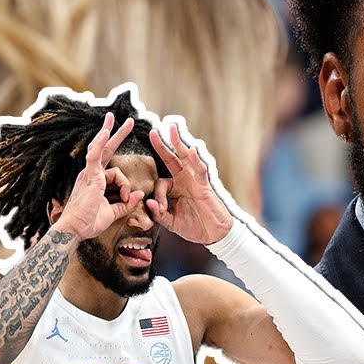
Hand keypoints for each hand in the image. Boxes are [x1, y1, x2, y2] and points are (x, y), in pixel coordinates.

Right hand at [54, 112, 143, 239]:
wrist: (75, 230)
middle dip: (117, 135)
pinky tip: (106, 131)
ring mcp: (89, 174)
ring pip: (105, 152)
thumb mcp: (113, 212)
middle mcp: (91, 174)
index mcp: (96, 182)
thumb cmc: (89, 222)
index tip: (128, 196)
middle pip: (106, 150)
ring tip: (124, 121)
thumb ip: (127, 203)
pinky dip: (100, 143)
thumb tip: (140, 193)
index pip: (112, 170)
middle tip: (128, 121)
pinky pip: (95, 156)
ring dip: (114, 135)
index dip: (124, 179)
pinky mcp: (89, 176)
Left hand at [146, 122, 233, 243]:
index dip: (157, 194)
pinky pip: (199, 170)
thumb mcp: (171, 222)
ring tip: (171, 129)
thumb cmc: (195, 227)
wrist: (214, 235)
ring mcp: (195, 181)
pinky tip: (189, 150)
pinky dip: (195, 160)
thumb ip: (158, 213)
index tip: (158, 208)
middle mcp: (186, 181)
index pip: (161, 182)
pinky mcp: (204, 186)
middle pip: (173, 159)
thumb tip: (148, 202)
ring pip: (186, 158)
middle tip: (153, 131)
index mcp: (177, 188)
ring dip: (178, 143)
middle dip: (163, 146)